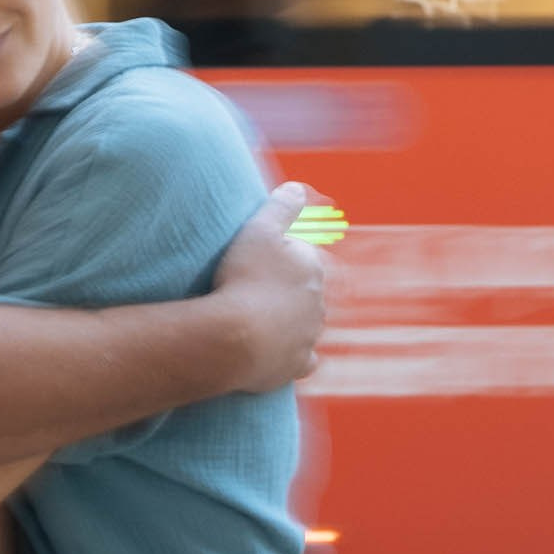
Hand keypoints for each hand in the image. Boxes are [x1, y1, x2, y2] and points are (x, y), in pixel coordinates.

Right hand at [209, 180, 331, 391]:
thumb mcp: (258, 230)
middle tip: (258, 289)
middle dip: (290, 290)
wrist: (234, 337)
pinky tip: (279, 352)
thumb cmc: (244, 278)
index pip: (306, 257)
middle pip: (308, 292)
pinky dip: (293, 355)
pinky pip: (302, 359)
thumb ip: (281, 207)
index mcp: (314, 269)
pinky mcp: (297, 365)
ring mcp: (310, 337)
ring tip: (263, 319)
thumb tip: (297, 188)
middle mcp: (319, 303)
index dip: (284, 256)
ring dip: (293, 322)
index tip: (263, 260)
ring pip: (308, 325)